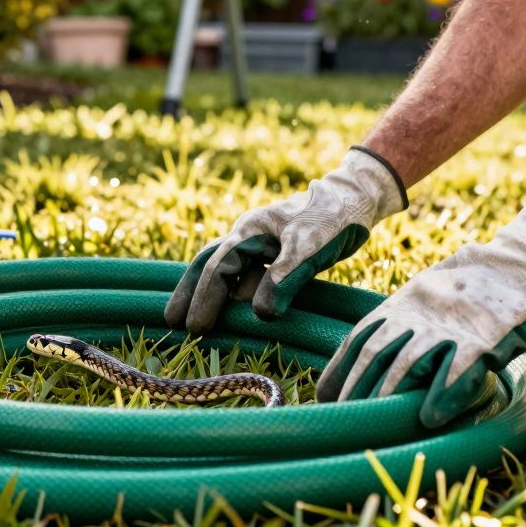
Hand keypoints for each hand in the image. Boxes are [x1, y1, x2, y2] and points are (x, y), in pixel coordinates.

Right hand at [165, 147, 406, 333]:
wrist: (354, 199)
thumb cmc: (332, 218)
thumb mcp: (309, 248)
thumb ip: (284, 278)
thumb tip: (259, 315)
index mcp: (249, 231)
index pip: (218, 269)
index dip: (205, 299)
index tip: (195, 327)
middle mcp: (246, 236)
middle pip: (207, 265)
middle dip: (188, 292)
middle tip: (171, 322)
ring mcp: (258, 244)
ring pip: (223, 270)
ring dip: (206, 292)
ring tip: (189, 318)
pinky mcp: (273, 254)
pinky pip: (244, 274)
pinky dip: (231, 291)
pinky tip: (229, 306)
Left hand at [316, 198, 525, 427]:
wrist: (523, 265)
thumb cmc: (471, 291)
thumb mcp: (426, 299)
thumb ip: (403, 325)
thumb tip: (374, 363)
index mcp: (401, 305)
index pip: (359, 339)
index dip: (339, 369)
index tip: (324, 396)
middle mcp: (419, 315)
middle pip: (376, 355)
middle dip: (356, 389)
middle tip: (343, 419)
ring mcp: (450, 326)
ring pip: (409, 363)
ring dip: (388, 396)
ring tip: (374, 424)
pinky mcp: (485, 339)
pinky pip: (459, 369)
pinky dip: (443, 395)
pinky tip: (429, 419)